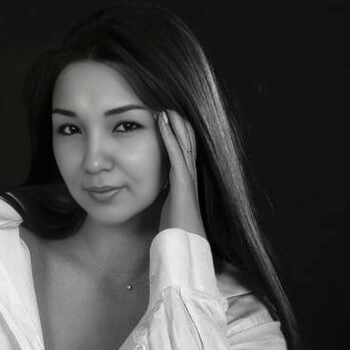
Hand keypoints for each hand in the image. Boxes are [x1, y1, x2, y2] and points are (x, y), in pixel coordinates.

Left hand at [155, 109, 205, 237]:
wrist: (186, 245)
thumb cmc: (177, 229)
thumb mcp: (169, 206)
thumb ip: (167, 195)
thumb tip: (159, 190)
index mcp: (186, 180)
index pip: (184, 151)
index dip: (178, 133)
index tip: (169, 118)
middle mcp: (190, 175)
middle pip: (187, 142)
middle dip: (179, 123)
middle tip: (169, 105)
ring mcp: (188, 178)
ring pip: (183, 144)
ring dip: (174, 124)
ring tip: (165, 107)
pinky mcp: (183, 182)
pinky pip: (176, 154)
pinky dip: (169, 137)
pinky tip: (163, 123)